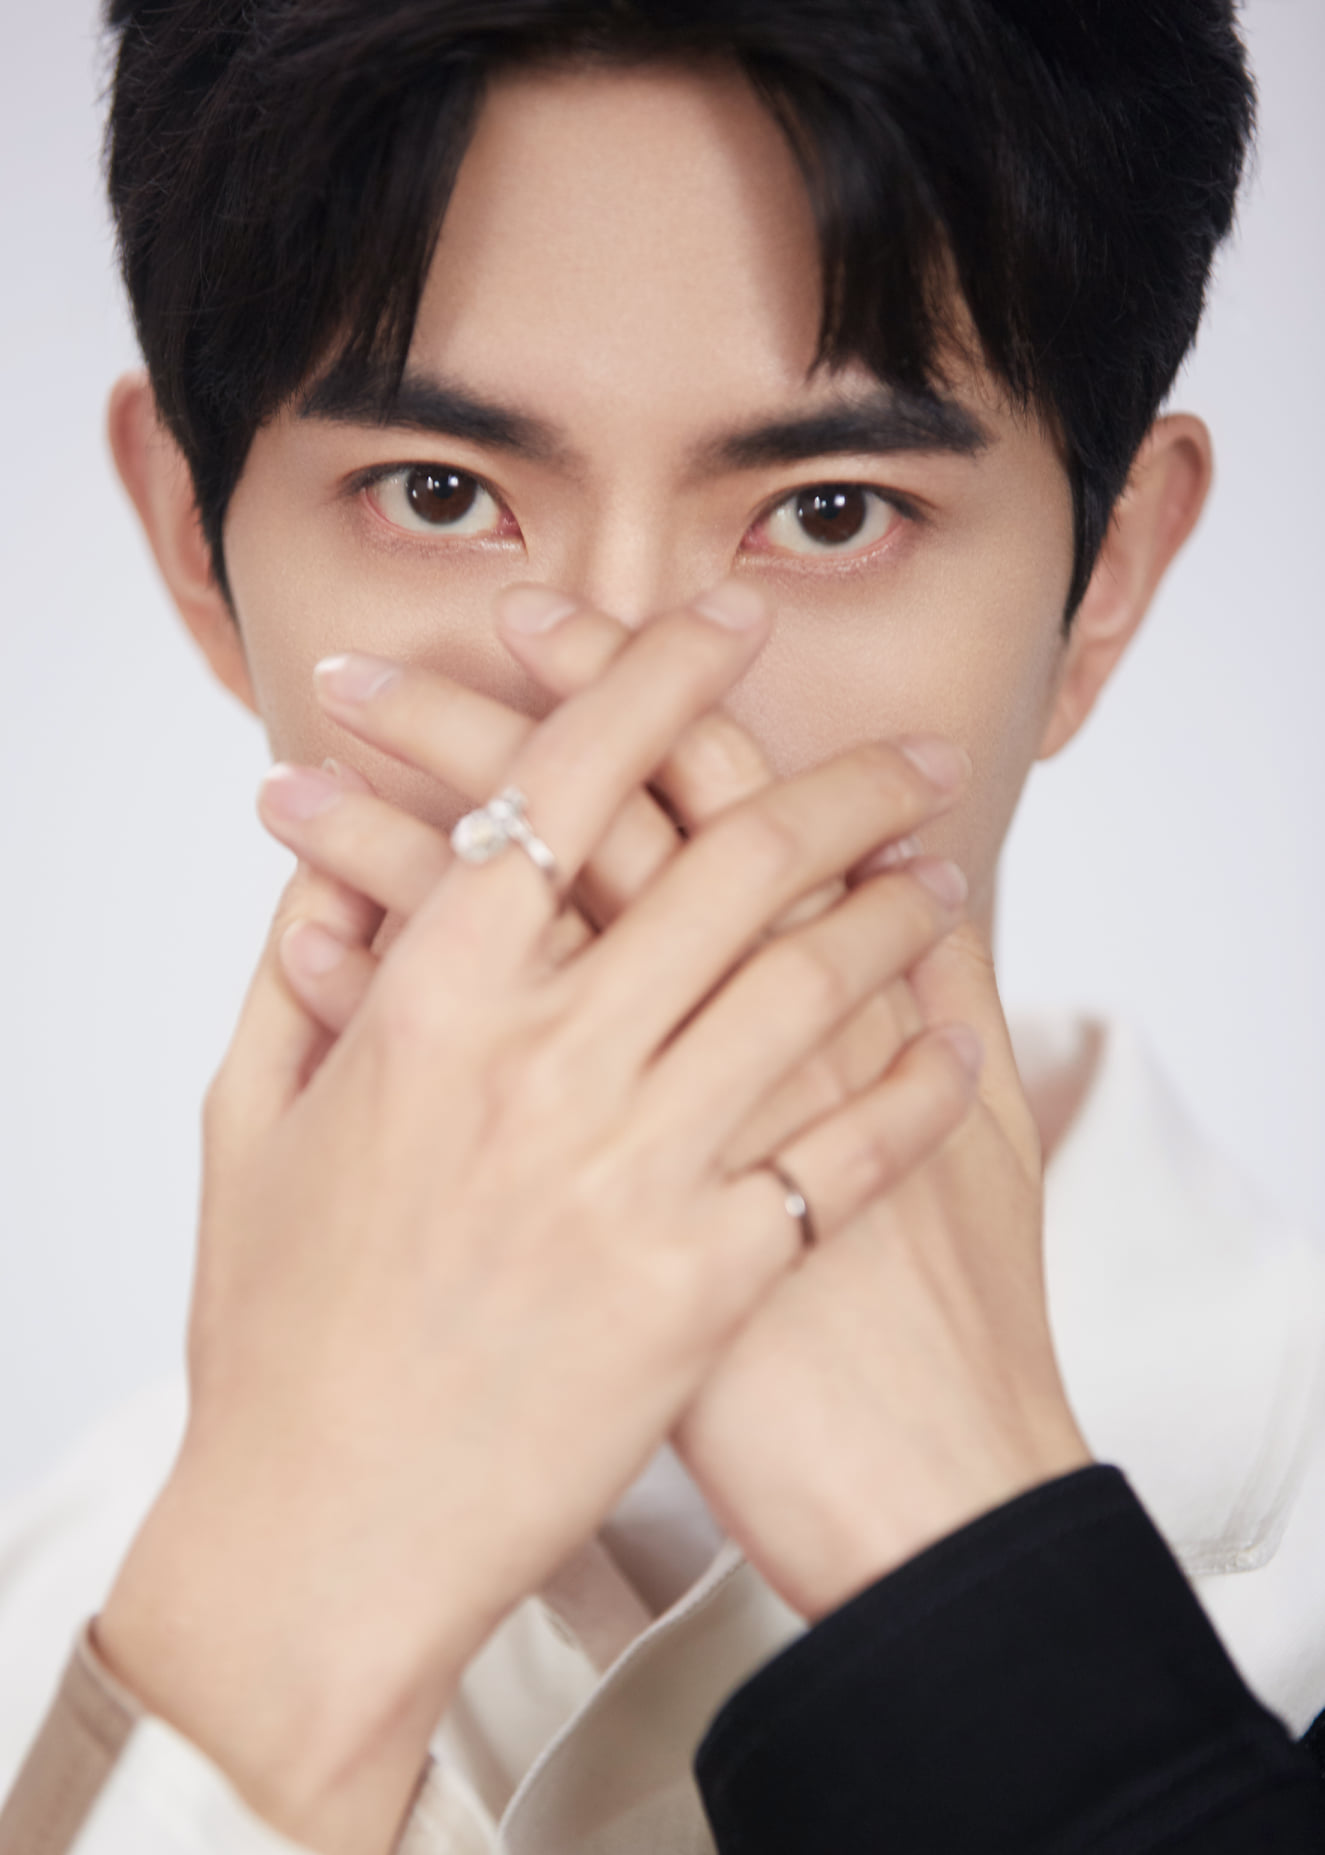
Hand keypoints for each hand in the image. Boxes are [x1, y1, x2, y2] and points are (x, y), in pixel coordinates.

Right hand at [273, 584, 1087, 1626]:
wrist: (327, 1534)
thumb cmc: (281, 1331)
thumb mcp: (257, 1125)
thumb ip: (305, 973)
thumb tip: (343, 863)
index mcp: (425, 1005)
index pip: (561, 782)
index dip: (650, 678)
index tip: (721, 627)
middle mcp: (541, 1065)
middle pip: (726, 859)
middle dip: (837, 783)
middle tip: (901, 760)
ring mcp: (634, 1171)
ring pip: (810, 981)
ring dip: (895, 907)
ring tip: (939, 871)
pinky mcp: (706, 1280)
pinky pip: (848, 1146)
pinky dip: (910, 1074)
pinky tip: (946, 1032)